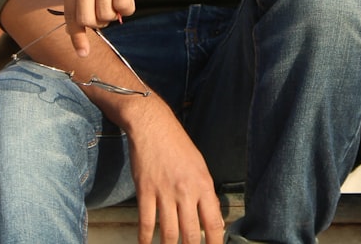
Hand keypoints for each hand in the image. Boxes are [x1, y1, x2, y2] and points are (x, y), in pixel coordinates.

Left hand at [63, 0, 162, 55]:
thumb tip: (88, 25)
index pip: (70, 14)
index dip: (77, 37)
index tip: (83, 54)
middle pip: (87, 19)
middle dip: (102, 23)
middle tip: (111, 12)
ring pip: (106, 14)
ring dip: (118, 14)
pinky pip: (123, 5)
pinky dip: (129, 8)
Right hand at [127, 104, 225, 243]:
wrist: (154, 127)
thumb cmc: (179, 146)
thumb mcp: (199, 166)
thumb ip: (205, 193)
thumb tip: (212, 220)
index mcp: (203, 184)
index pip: (213, 221)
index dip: (214, 242)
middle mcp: (186, 191)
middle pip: (191, 233)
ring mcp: (165, 193)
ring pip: (169, 233)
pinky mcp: (145, 192)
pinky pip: (147, 223)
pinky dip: (146, 239)